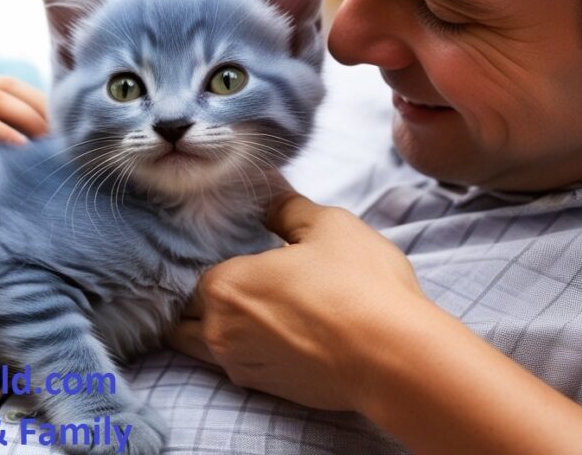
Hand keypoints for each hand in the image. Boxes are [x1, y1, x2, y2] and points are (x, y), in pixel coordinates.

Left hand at [168, 190, 428, 411]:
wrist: (394, 359)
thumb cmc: (359, 286)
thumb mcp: (326, 225)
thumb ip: (286, 207)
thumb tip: (268, 189)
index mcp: (223, 286)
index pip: (194, 271)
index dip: (213, 260)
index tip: (235, 255)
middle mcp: (219, 331)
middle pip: (187, 314)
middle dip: (201, 300)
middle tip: (238, 283)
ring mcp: (241, 366)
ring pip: (205, 345)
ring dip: (219, 328)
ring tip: (255, 310)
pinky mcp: (266, 392)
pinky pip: (238, 366)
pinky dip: (247, 351)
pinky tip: (277, 335)